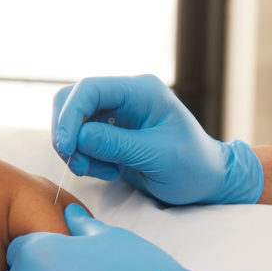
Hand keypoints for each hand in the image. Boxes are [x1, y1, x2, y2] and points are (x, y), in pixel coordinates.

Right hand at [51, 75, 262, 204]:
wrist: (205, 181)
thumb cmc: (193, 166)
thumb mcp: (159, 156)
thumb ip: (119, 145)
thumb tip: (80, 137)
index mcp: (141, 91)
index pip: (90, 89)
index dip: (70, 115)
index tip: (66, 147)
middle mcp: (125, 96)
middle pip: (73, 101)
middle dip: (68, 134)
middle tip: (79, 165)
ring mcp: (115, 114)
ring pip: (73, 122)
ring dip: (75, 150)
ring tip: (100, 172)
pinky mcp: (109, 133)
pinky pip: (80, 140)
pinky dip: (84, 158)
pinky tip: (108, 171)